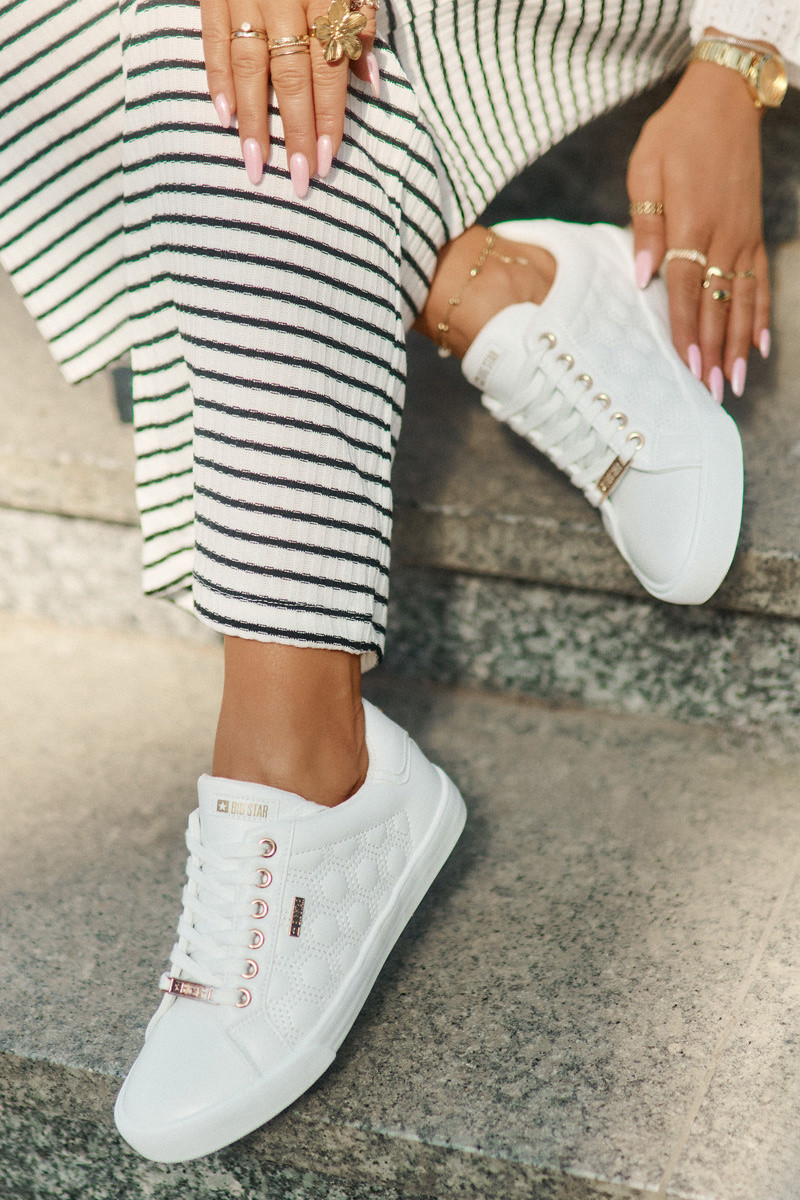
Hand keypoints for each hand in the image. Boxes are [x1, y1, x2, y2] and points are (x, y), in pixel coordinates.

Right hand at [201, 0, 378, 194]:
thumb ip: (363, 24)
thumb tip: (372, 83)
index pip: (329, 70)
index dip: (328, 119)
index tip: (328, 162)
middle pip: (291, 77)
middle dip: (296, 134)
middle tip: (299, 182)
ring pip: (248, 66)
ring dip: (254, 122)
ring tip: (257, 166)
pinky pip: (212, 39)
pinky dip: (216, 80)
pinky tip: (224, 118)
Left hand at [627, 53, 769, 401]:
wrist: (724, 97)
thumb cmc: (675, 133)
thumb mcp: (645, 170)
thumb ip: (645, 226)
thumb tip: (642, 278)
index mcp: (692, 221)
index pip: (687, 287)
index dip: (688, 328)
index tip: (688, 364)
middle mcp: (724, 234)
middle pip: (718, 304)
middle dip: (714, 351)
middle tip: (710, 392)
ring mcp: (743, 235)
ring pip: (743, 300)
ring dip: (739, 344)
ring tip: (734, 383)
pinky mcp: (752, 232)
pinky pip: (760, 281)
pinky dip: (761, 314)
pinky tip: (761, 344)